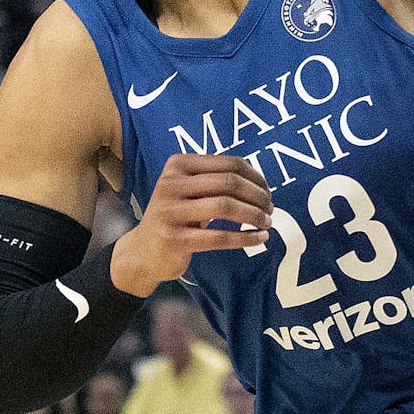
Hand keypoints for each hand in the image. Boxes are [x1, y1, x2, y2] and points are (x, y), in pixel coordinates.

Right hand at [111, 153, 272, 297]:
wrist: (144, 250)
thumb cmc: (176, 216)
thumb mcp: (188, 190)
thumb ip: (215, 179)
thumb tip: (259, 179)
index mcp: (178, 165)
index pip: (229, 163)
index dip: (255, 176)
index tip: (267, 190)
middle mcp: (171, 184)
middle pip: (229, 183)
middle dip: (257, 196)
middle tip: (270, 208)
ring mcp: (170, 212)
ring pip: (225, 207)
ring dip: (254, 215)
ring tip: (267, 223)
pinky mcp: (175, 239)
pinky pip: (220, 237)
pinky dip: (246, 238)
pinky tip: (259, 238)